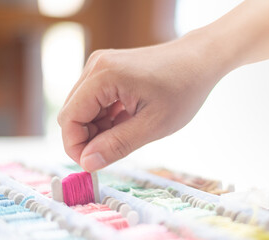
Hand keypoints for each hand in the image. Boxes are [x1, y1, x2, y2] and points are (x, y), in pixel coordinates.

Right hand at [58, 32, 222, 171]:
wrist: (200, 60)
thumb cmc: (183, 89)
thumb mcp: (153, 124)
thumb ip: (117, 144)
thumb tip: (86, 163)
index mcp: (103, 76)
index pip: (69, 119)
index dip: (76, 147)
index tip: (94, 165)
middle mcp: (96, 66)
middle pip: (73, 113)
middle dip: (87, 139)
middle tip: (115, 151)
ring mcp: (101, 66)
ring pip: (83, 109)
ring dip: (98, 129)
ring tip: (128, 134)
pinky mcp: (109, 70)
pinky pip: (95, 100)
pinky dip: (105, 117)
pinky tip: (127, 122)